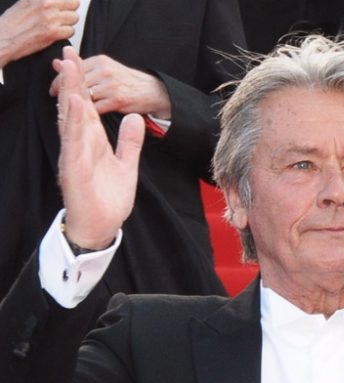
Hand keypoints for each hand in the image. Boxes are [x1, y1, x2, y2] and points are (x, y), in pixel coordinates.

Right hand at [0, 0, 77, 66]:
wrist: (5, 36)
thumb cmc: (13, 21)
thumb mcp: (27, 1)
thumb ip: (43, 0)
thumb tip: (56, 1)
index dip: (66, 1)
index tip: (63, 4)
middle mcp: (47, 3)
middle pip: (74, 4)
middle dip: (69, 10)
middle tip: (61, 15)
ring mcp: (51, 17)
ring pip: (74, 18)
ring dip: (68, 22)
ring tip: (57, 24)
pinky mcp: (53, 32)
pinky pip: (71, 30)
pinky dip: (65, 33)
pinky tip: (55, 32)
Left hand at [50, 53, 170, 118]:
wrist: (155, 92)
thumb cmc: (128, 83)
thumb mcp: (106, 69)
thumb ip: (81, 68)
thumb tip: (57, 63)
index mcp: (100, 61)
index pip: (73, 68)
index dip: (60, 78)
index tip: (53, 88)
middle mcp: (105, 71)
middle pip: (75, 80)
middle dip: (63, 89)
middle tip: (53, 97)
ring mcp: (111, 85)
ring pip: (83, 94)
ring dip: (73, 102)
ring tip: (66, 108)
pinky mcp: (117, 100)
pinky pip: (95, 107)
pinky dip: (87, 112)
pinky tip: (81, 116)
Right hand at [53, 46, 143, 248]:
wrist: (102, 225)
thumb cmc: (109, 198)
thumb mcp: (126, 165)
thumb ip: (130, 142)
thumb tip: (133, 118)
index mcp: (92, 143)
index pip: (87, 107)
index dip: (83, 84)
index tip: (79, 61)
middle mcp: (80, 145)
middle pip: (75, 107)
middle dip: (72, 81)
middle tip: (68, 53)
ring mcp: (75, 156)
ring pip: (71, 121)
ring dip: (71, 96)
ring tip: (71, 72)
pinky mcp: (74, 169)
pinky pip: (74, 143)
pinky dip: (75, 125)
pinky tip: (76, 107)